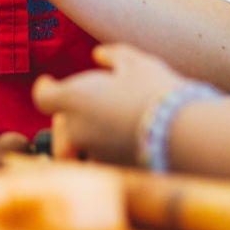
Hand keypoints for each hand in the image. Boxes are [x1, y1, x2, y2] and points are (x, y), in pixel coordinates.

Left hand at [33, 43, 185, 165]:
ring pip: (79, 149)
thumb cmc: (157, 91)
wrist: (185, 134)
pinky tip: (123, 145)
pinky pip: (101, 164)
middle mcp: (77, 131)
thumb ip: (114, 56)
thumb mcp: (137, 64)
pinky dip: (105, 156)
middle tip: (86, 107)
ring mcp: (92, 156)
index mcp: (73, 99)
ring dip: (84, 141)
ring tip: (105, 129)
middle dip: (66, 119)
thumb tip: (99, 54)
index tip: (49, 81)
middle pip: (61, 127)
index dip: (46, 88)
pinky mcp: (113, 175)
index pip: (43, 97)